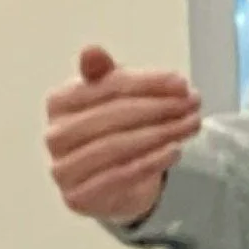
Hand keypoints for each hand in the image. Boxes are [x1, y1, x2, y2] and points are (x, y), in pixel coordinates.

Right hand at [44, 45, 200, 224]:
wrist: (118, 181)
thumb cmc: (117, 128)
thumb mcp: (118, 96)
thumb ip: (110, 75)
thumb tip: (92, 51)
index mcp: (59, 102)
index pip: (107, 87)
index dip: (148, 83)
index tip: (183, 83)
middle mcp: (55, 135)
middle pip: (113, 116)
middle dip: (159, 108)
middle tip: (193, 104)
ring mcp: (63, 169)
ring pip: (116, 146)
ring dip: (161, 133)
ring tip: (192, 124)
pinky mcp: (78, 197)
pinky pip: (118, 177)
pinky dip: (151, 162)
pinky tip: (176, 150)